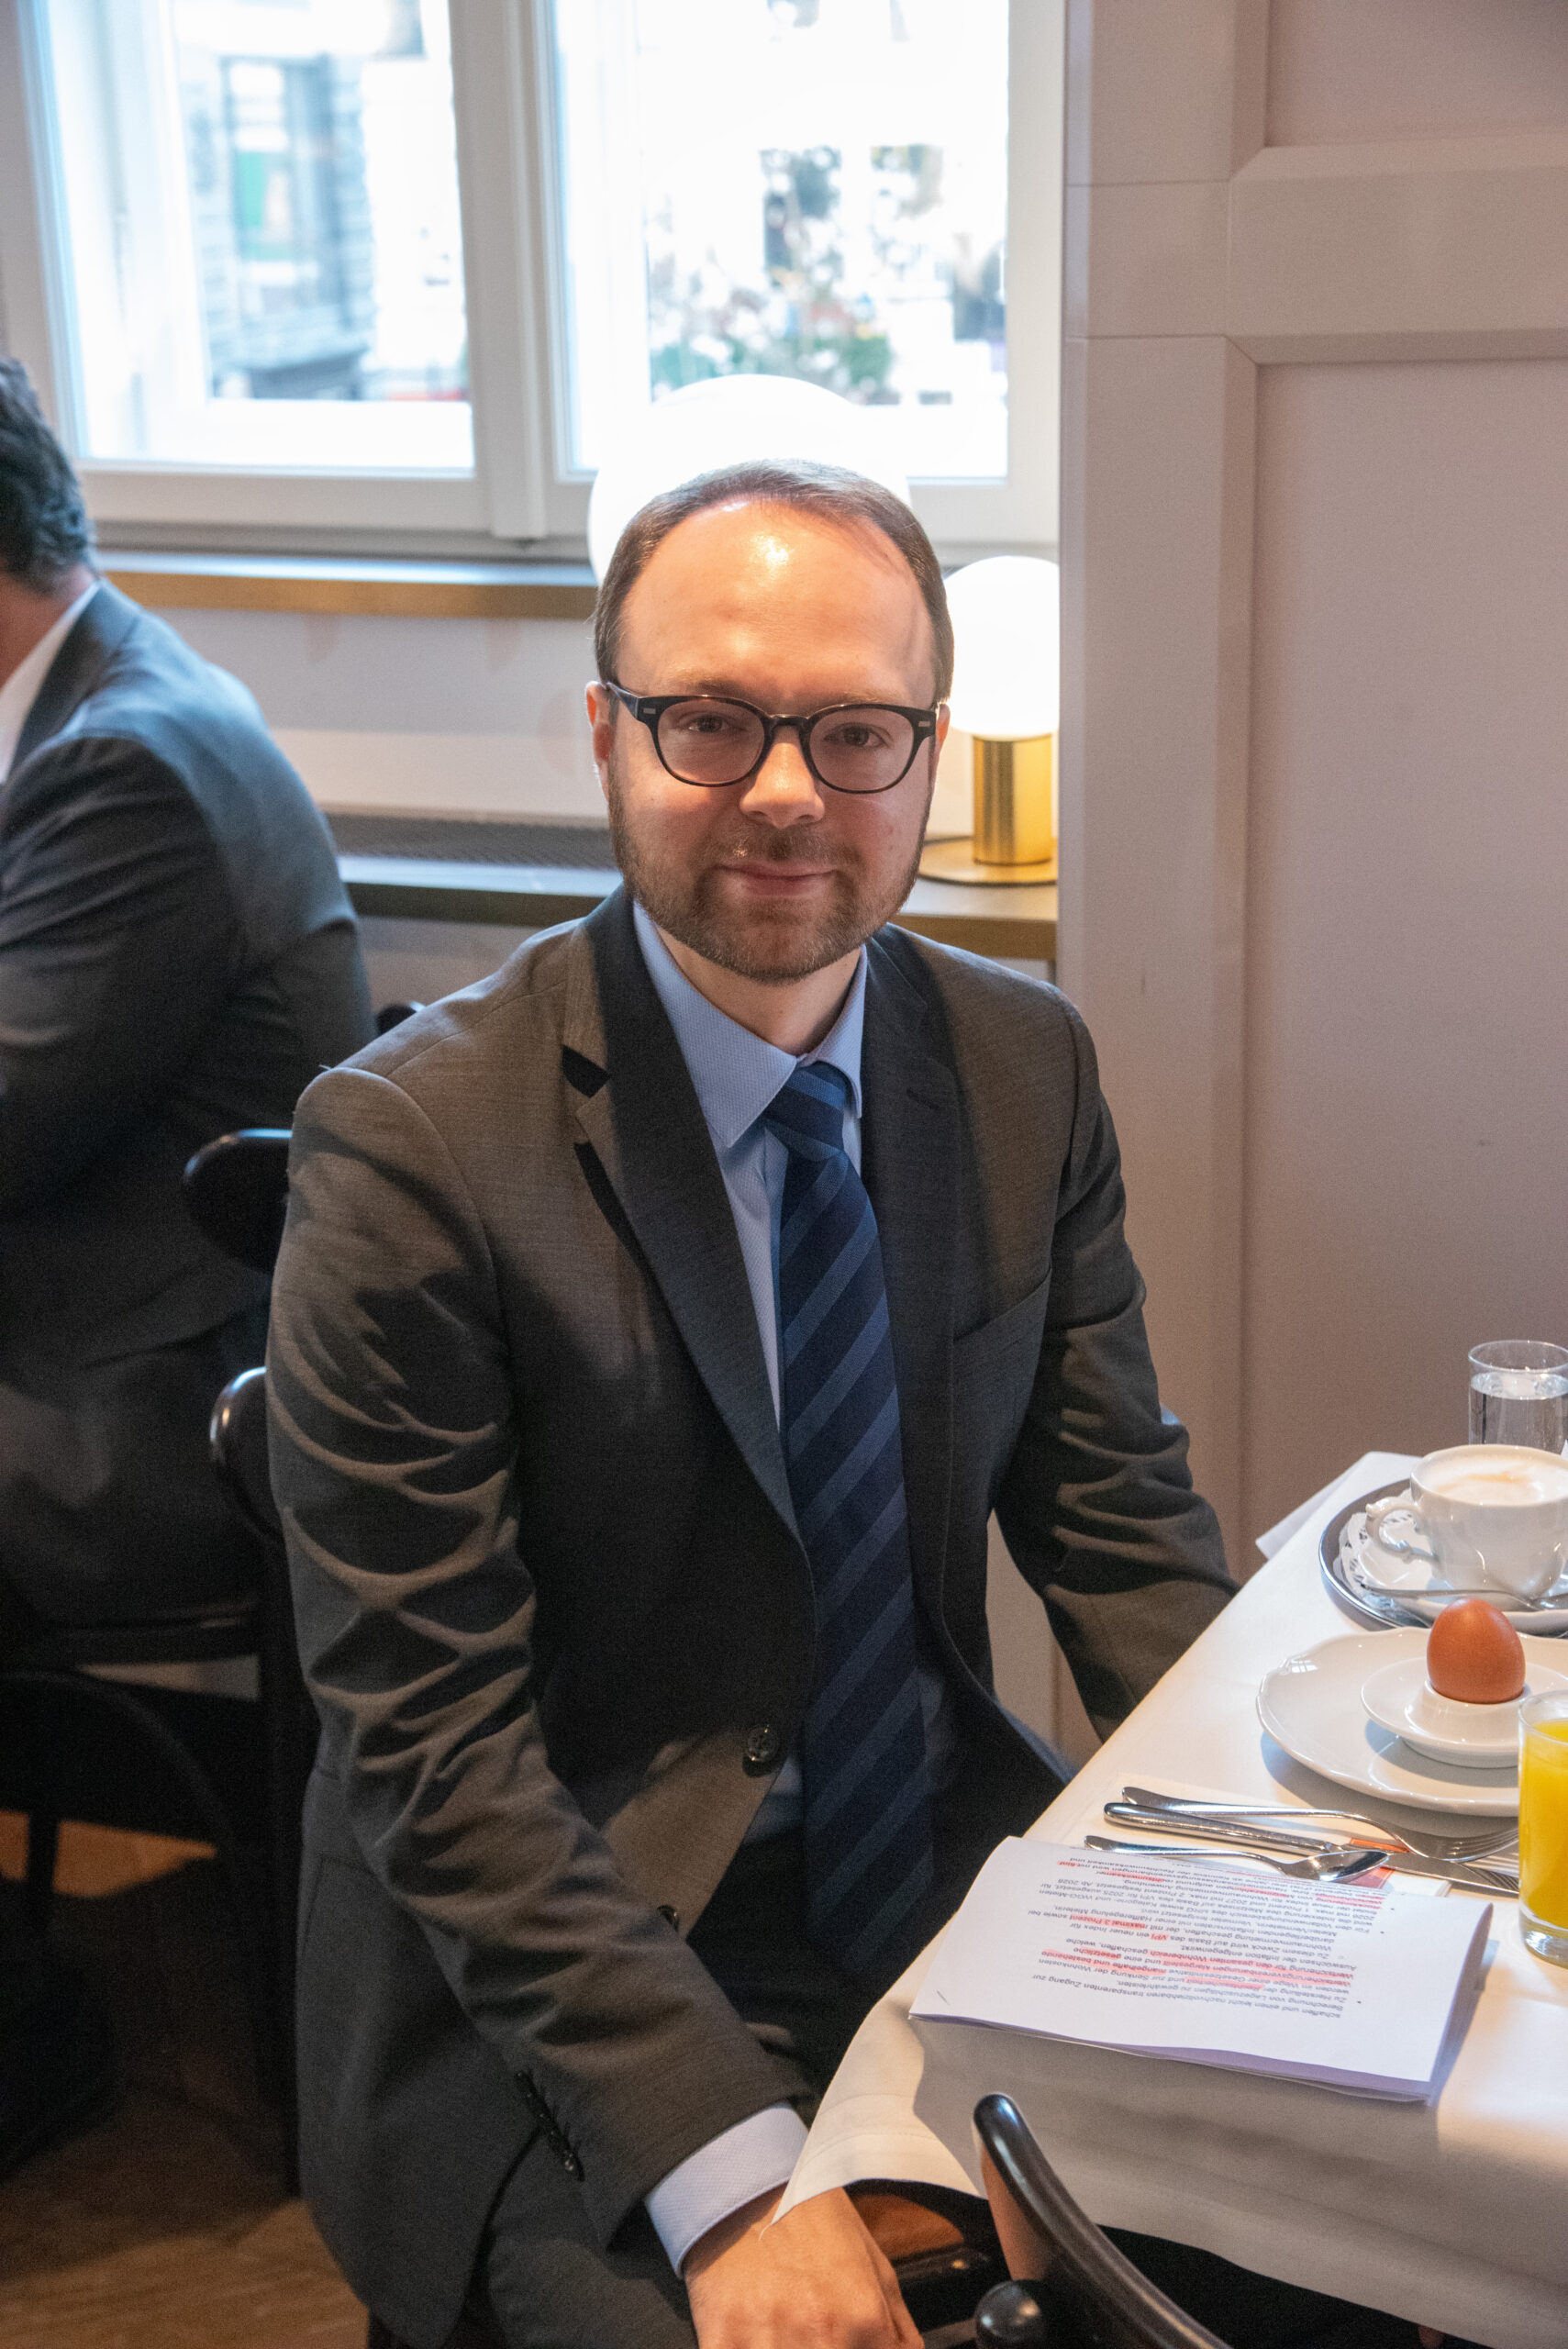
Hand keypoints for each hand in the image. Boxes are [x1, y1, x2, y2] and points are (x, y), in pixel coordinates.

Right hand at [685, 2185, 921, 2348]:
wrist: (748, 2185)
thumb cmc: (812, 2222)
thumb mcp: (873, 2263)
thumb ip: (898, 2327)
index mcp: (864, 2317)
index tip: (851, 2341)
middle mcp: (822, 2333)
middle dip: (825, 2348)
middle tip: (812, 2328)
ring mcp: (770, 2339)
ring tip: (783, 2329)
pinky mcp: (723, 2339)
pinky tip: (756, 2335)